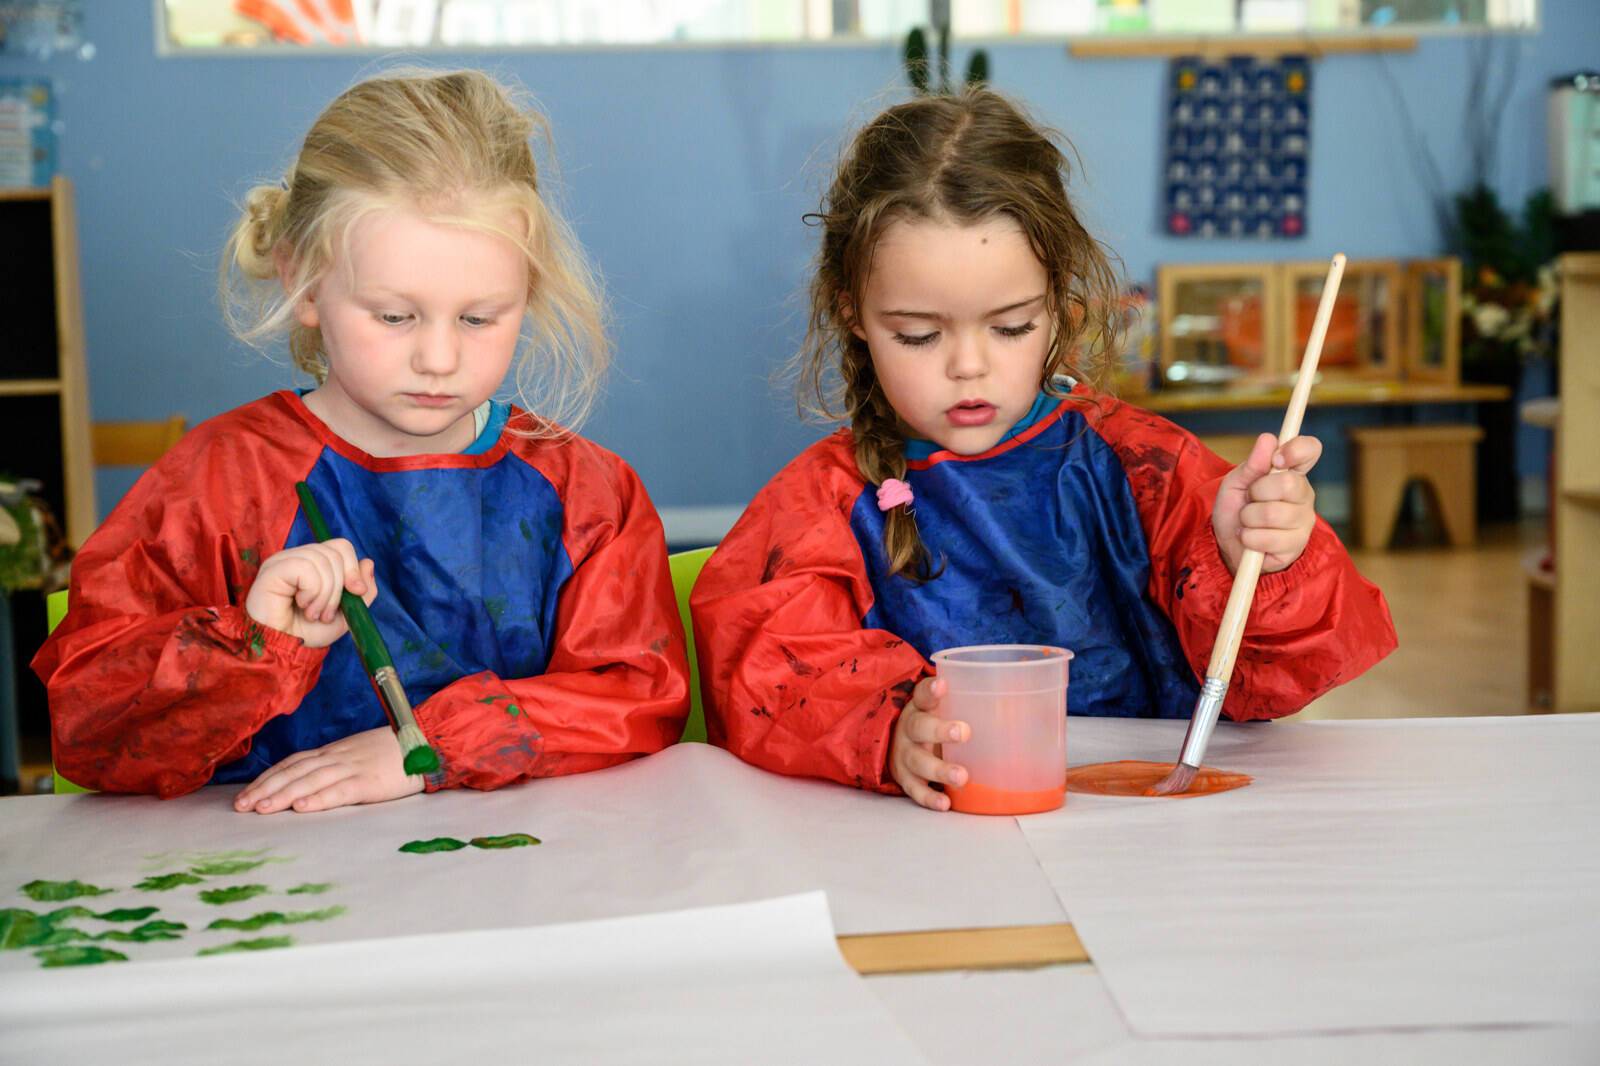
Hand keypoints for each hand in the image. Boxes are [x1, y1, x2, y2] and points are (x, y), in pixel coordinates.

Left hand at [233, 727, 423, 813]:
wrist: (427, 742)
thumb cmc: (396, 751)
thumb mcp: (360, 753)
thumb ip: (337, 764)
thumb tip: (313, 780)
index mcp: (335, 752)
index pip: (293, 763)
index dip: (268, 778)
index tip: (247, 793)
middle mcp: (338, 757)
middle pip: (294, 772)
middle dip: (265, 789)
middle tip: (241, 806)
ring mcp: (353, 768)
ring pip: (310, 781)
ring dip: (282, 795)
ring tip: (261, 809)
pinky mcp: (370, 782)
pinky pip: (340, 790)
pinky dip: (319, 799)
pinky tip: (301, 807)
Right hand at [244, 540, 375, 648]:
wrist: (284, 650)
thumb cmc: (308, 632)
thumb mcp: (346, 614)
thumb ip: (363, 591)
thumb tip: (368, 562)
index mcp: (313, 563)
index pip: (340, 546)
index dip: (353, 568)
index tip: (356, 591)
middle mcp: (297, 557)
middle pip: (334, 552)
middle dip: (339, 587)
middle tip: (326, 613)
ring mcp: (283, 561)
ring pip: (321, 560)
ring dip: (325, 594)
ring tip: (313, 614)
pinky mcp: (272, 569)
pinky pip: (304, 567)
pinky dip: (312, 591)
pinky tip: (302, 605)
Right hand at [890, 677, 970, 811]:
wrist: (896, 746)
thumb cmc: (935, 723)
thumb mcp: (947, 709)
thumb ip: (980, 705)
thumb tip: (1042, 708)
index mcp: (921, 708)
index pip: (922, 694)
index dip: (932, 689)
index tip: (944, 684)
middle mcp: (910, 729)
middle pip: (919, 726)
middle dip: (941, 730)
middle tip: (964, 732)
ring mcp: (905, 755)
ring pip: (918, 761)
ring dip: (940, 769)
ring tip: (962, 776)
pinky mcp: (905, 779)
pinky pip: (915, 790)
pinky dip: (929, 797)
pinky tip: (945, 803)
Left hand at [1212, 432, 1320, 574]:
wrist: (1228, 545)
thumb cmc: (1236, 509)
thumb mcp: (1236, 483)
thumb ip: (1251, 464)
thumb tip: (1268, 438)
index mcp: (1292, 473)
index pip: (1310, 450)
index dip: (1296, 450)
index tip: (1276, 459)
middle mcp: (1304, 495)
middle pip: (1288, 484)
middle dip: (1257, 491)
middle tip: (1250, 499)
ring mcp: (1303, 522)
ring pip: (1272, 513)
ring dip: (1248, 518)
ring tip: (1247, 522)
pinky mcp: (1295, 547)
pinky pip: (1267, 538)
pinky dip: (1248, 538)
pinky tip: (1250, 538)